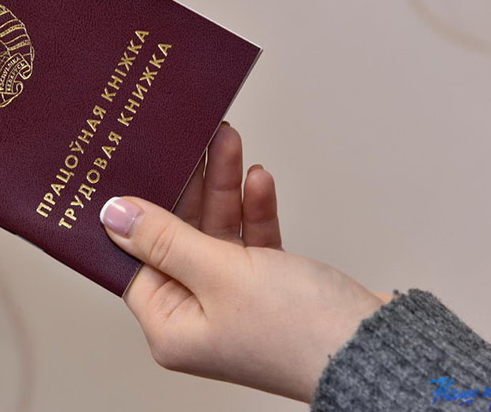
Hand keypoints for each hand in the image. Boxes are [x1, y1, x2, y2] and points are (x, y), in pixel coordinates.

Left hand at [99, 123, 388, 401]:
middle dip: (192, 187)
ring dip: (225, 189)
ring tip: (228, 142)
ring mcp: (233, 302)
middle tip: (194, 141)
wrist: (377, 349)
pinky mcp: (267, 289)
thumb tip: (113, 216)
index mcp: (171, 327)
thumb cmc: (299, 331)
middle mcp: (197, 316)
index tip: (139, 168)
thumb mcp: (219, 273)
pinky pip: (250, 242)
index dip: (137, 211)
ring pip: (217, 233)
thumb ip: (165, 238)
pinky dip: (254, 212)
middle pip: (179, 238)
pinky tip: (259, 181)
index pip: (136, 259)